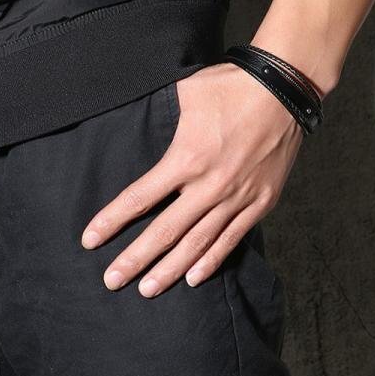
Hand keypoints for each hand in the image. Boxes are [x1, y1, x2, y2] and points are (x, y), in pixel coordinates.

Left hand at [80, 62, 302, 296]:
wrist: (284, 90)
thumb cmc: (233, 86)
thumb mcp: (187, 91)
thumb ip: (163, 110)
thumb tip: (142, 112)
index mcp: (187, 157)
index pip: (140, 197)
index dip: (112, 220)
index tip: (90, 240)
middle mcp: (210, 184)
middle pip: (165, 231)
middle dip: (136, 258)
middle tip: (113, 281)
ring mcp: (238, 196)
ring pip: (199, 242)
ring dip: (171, 268)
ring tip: (148, 289)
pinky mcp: (262, 200)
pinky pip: (233, 236)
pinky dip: (213, 258)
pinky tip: (196, 276)